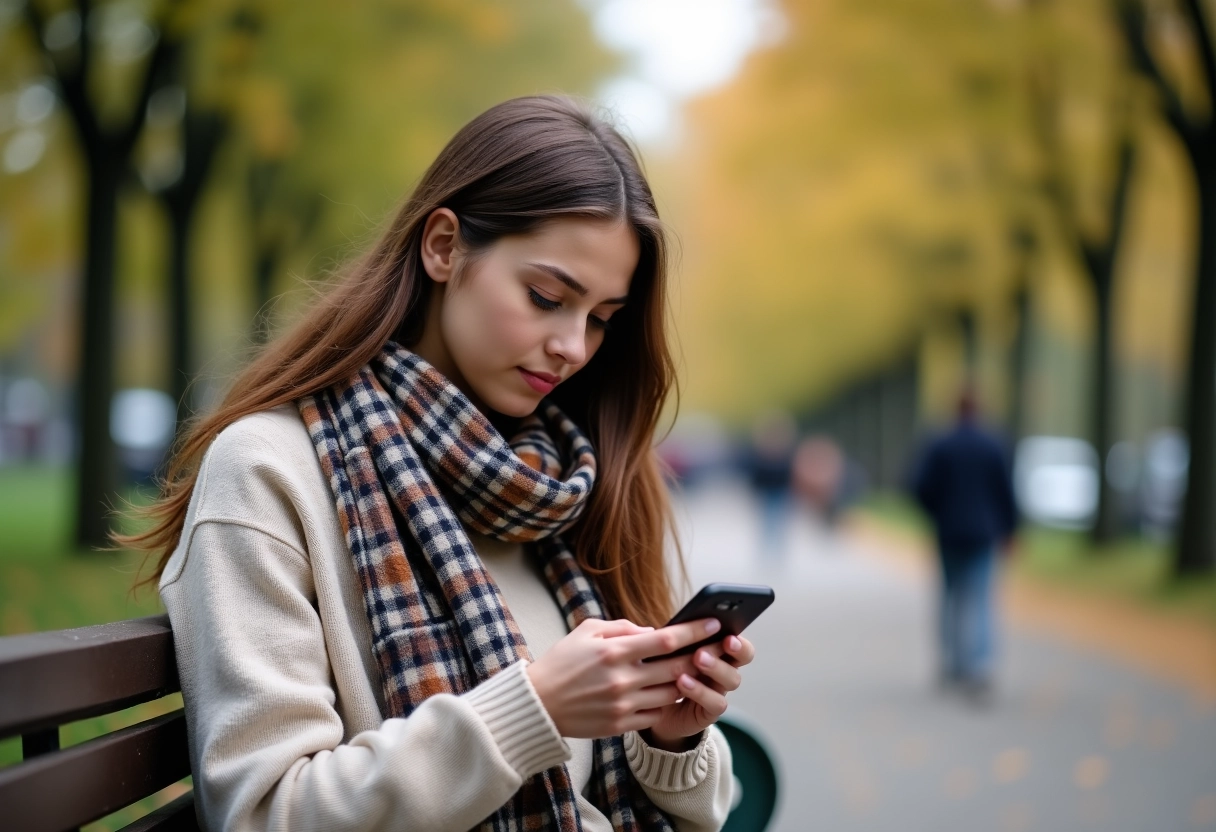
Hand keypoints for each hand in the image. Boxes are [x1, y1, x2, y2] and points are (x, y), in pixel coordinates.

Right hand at [526, 617, 723, 738]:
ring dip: (686, 682)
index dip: (693, 632)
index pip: (666, 640)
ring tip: (694, 672)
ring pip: (671, 694)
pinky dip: (666, 704)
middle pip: (677, 668)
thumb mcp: (586, 631)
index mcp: (615, 651)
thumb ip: (621, 627)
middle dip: (701, 658)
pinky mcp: (620, 725)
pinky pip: (656, 715)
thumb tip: (652, 631)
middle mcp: (622, 678)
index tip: (713, 625)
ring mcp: (623, 704)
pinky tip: (669, 694)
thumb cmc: (562, 662)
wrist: (537, 704)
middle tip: (716, 650)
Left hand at [643, 634, 755, 750]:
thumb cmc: (659, 672)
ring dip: (716, 667)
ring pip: (732, 680)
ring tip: (697, 658)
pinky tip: (683, 682)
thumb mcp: (663, 651)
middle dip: (735, 649)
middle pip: (742, 658)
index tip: (729, 633)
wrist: (650, 707)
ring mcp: (718, 691)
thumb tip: (658, 628)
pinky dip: (700, 691)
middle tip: (722, 642)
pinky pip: (715, 702)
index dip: (739, 639)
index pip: (739, 643)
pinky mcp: (709, 712)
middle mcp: (722, 670)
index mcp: (716, 651)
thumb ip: (667, 638)